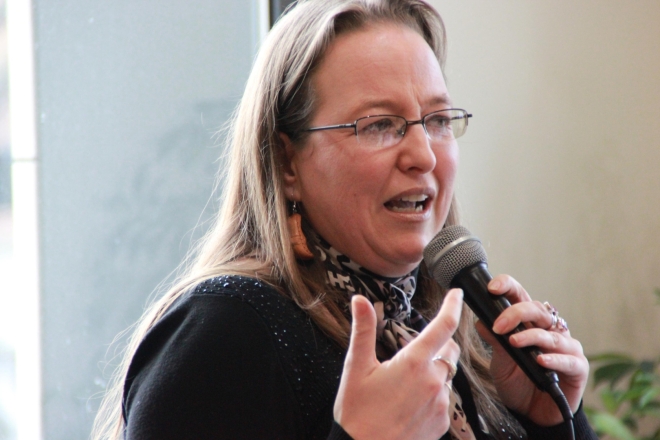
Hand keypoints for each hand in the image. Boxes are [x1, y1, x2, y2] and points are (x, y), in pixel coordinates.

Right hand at [334, 289, 462, 439]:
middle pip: (449, 351)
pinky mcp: (442, 423)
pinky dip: (433, 395)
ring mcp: (440, 404)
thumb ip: (363, 330)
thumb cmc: (357, 412)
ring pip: (446, 376)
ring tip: (405, 385)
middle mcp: (433, 381)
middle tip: (416, 352)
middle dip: (440, 344)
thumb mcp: (356, 367)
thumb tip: (359, 300)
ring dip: (434, 372)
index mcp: (413, 363)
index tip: (456, 294)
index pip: (443, 326)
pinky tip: (411, 403)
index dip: (452, 306)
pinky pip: (444, 400)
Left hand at [475, 274, 588, 426]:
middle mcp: (550, 330)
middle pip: (536, 309)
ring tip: (514, 342)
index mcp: (529, 323)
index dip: (509, 287)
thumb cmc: (518, 383)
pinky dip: (553, 359)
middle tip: (499, 326)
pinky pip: (568, 359)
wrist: (533, 414)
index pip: (521, 296)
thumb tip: (481, 321)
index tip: (493, 288)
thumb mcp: (500, 362)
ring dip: (531, 336)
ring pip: (550, 334)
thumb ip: (494, 341)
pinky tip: (541, 361)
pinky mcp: (578, 367)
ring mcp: (566, 347)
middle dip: (516, 313)